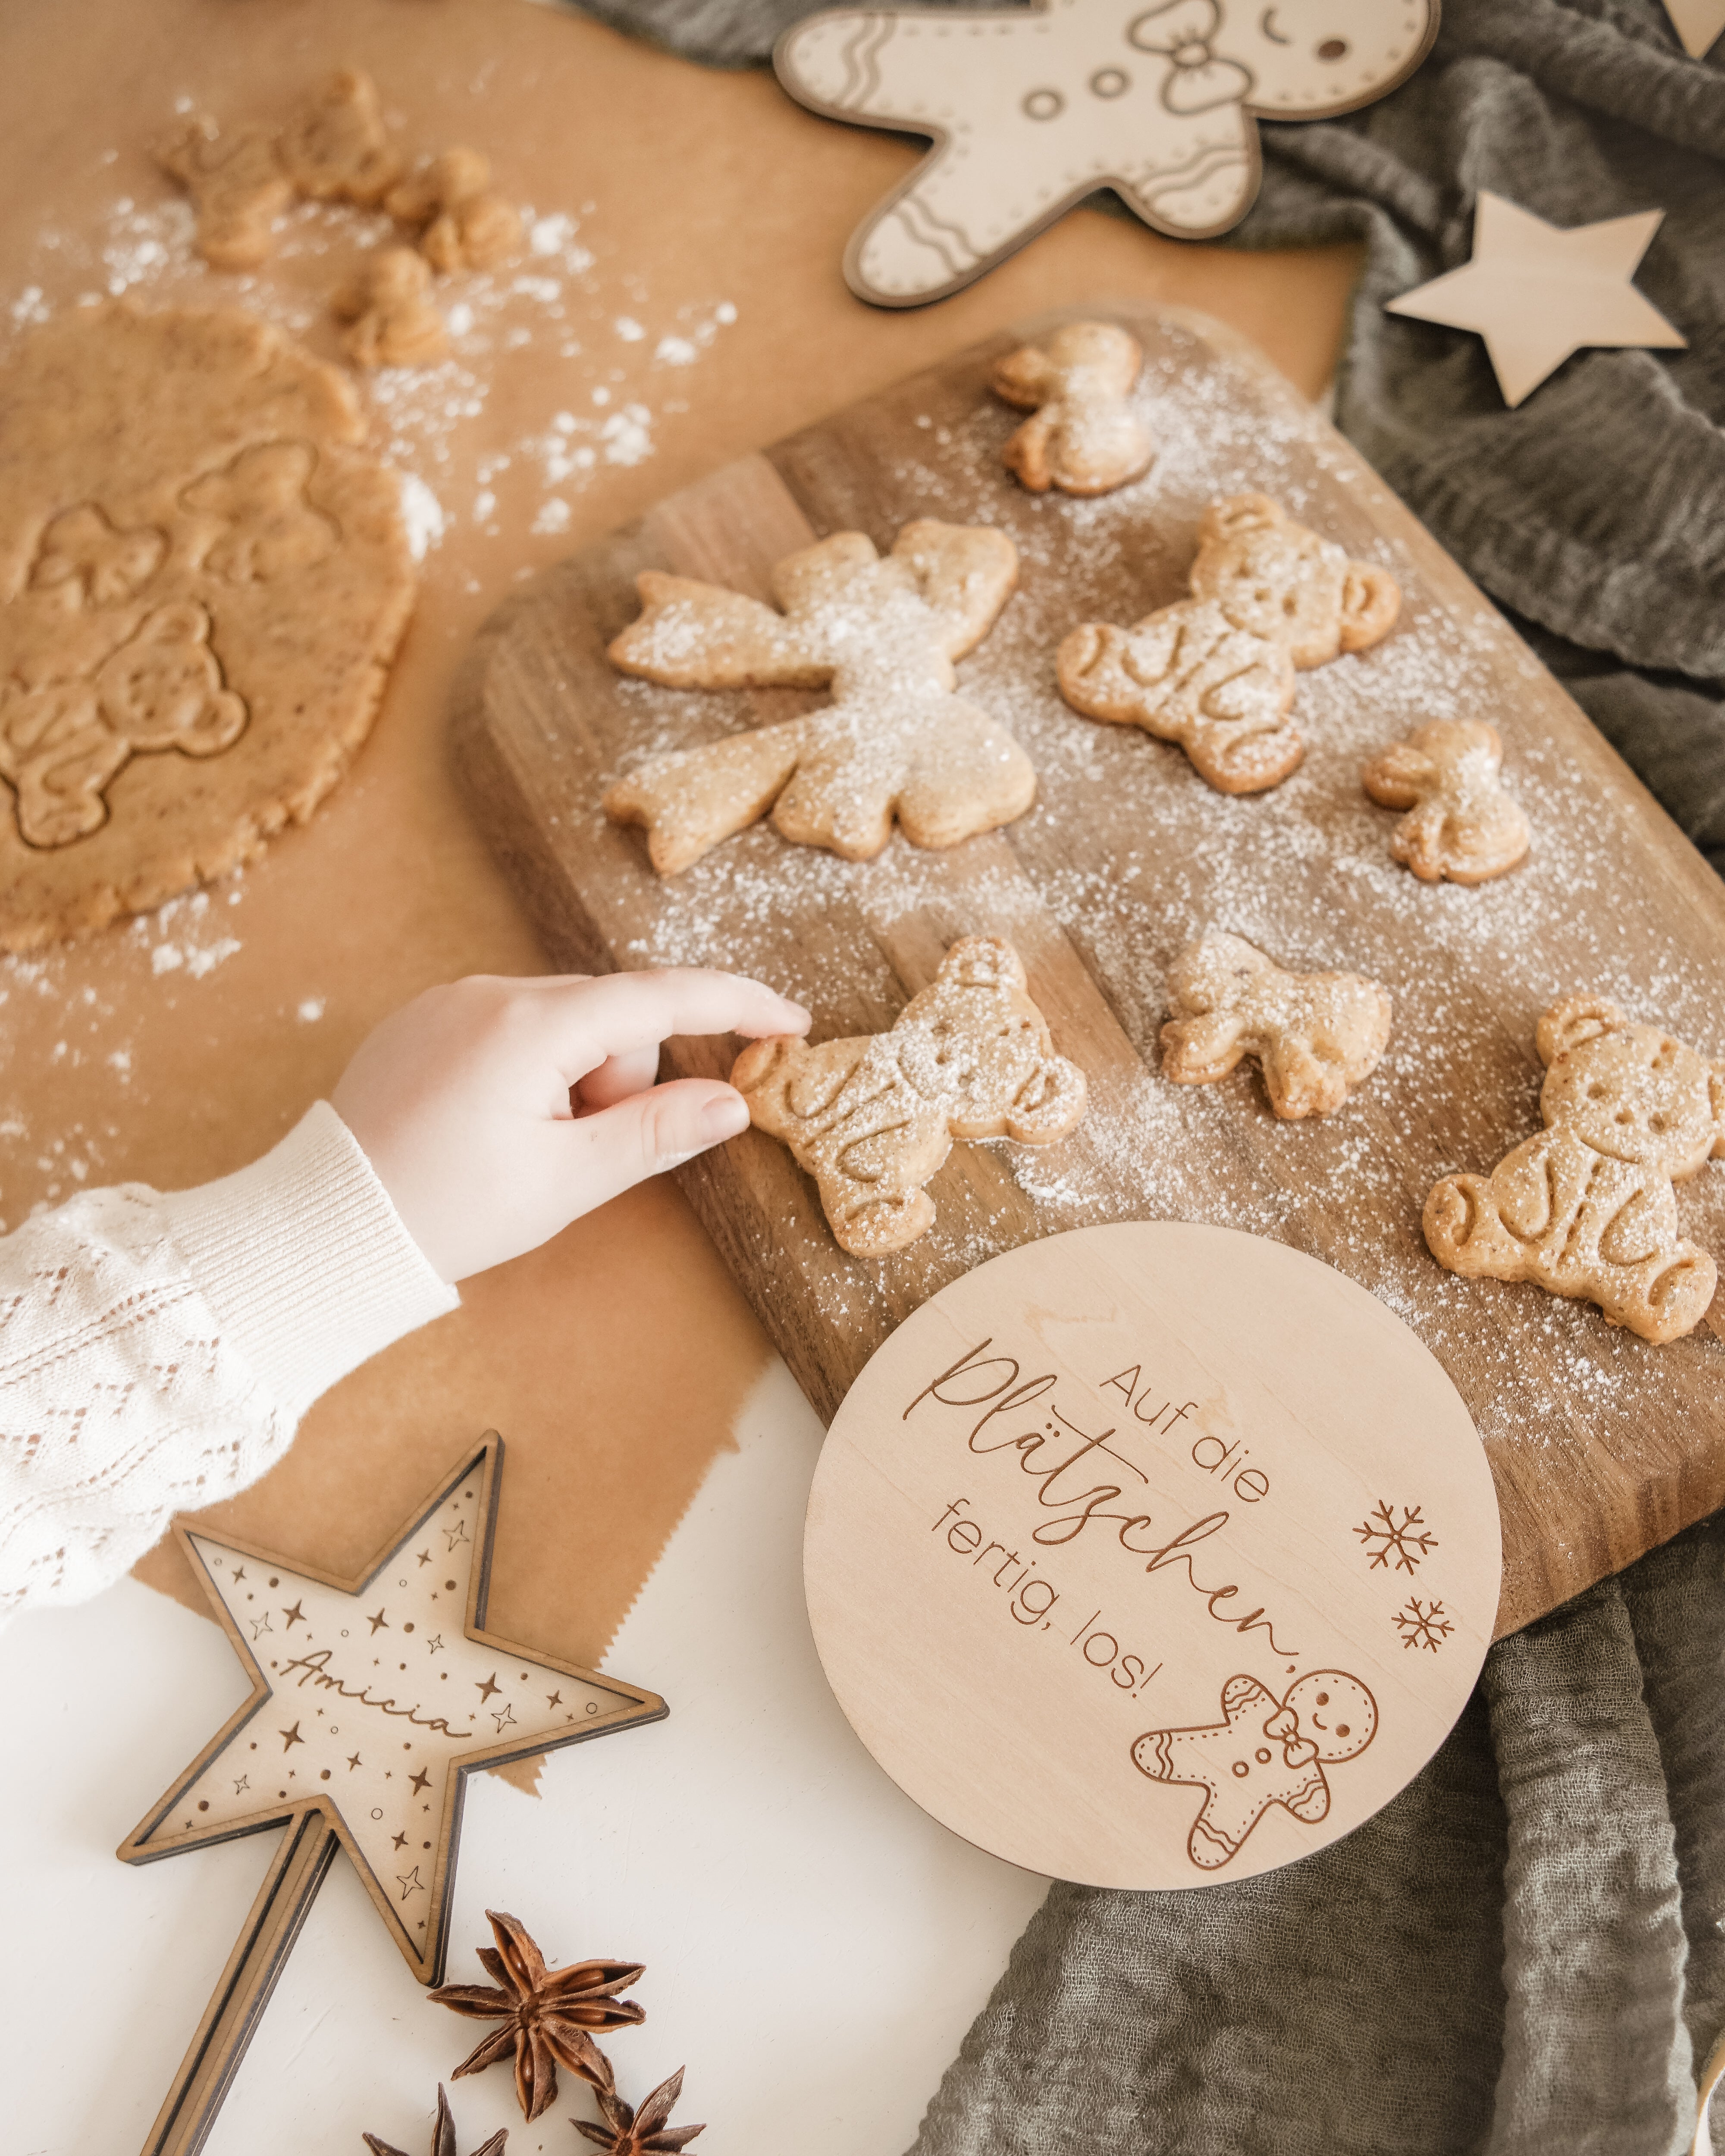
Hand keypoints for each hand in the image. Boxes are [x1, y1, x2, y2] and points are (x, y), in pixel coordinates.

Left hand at [331, 969, 809, 1281]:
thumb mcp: (567, 1181)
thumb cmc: (445, 1211)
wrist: (325, 1228)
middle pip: (613, 1016)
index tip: (792, 1021)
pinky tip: (496, 1131)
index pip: (661, 997)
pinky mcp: (426, 1020)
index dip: (737, 1006)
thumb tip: (733, 1101)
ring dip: (577, 1082)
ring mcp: (452, 1001)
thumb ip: (658, 1132)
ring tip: (529, 1149)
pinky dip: (534, 1074)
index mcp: (529, 1026)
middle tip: (581, 1153)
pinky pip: (516, 1029)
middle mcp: (490, 992)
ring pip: (566, 1024)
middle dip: (624, 1080)